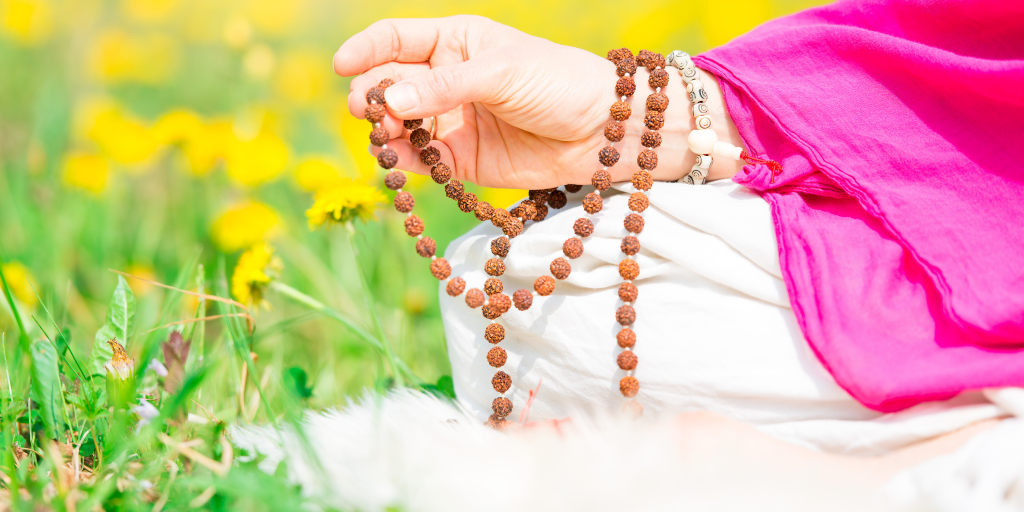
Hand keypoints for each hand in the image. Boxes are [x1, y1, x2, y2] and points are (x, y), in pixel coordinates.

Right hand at [335, 16, 742, 188]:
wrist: (606, 131)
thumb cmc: (559, 82)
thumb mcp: (501, 71)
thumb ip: (444, 86)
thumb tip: (388, 100)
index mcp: (456, 41)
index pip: (395, 38)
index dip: (365, 50)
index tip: (343, 68)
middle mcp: (447, 80)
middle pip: (390, 85)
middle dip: (373, 97)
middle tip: (371, 113)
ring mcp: (453, 121)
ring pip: (400, 126)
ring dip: (385, 132)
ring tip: (385, 138)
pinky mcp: (463, 160)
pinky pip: (423, 161)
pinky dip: (407, 164)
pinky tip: (398, 164)